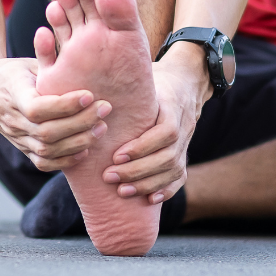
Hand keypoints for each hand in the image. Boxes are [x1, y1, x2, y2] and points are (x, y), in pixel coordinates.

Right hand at [0, 56, 110, 171]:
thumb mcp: (27, 63)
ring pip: (47, 149)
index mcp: (12, 95)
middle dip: (80, 123)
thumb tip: (66, 39)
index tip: (89, 95)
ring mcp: (16, 137)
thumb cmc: (12, 73)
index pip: (38, 108)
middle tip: (105, 109)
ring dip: (78, 142)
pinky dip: (66, 160)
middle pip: (47, 132)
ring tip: (101, 127)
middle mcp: (12, 120)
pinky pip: (43, 162)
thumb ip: (47, 60)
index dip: (65, 105)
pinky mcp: (22, 149)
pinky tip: (85, 149)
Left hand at [104, 44, 210, 203]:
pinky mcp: (185, 153)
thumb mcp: (142, 75)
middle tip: (109, 176)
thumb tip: (88, 87)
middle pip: (167, 156)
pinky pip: (181, 177)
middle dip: (137, 170)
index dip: (142, 147)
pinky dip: (166, 190)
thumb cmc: (154, 78)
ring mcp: (187, 142)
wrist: (186, 80)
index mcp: (173, 105)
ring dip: (147, 183)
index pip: (165, 132)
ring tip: (122, 190)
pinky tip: (149, 199)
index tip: (117, 155)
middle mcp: (185, 125)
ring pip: (174, 169)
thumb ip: (122, 82)